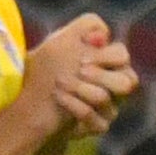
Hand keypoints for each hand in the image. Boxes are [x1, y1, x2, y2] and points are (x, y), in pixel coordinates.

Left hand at [20, 14, 135, 135]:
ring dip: (81, 89)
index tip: (82, 58)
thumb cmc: (47, 66)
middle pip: (128, 82)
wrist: (27, 97)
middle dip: (100, 75)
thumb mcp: (61, 39)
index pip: (123, 57)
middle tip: (78, 70)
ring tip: (58, 84)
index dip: (106, 56)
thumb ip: (85, 27)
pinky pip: (95, 118)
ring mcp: (109, 109)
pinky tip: (58, 98)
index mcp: (110, 65)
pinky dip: (74, 105)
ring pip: (107, 99)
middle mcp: (115, 88)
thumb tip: (103, 33)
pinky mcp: (97, 126)